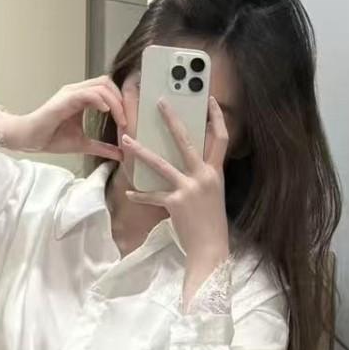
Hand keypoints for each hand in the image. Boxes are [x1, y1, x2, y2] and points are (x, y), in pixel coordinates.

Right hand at [1, 76, 124, 160]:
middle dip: (121, 100)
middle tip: (126, 120)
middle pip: (107, 82)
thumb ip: (102, 147)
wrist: (29, 139)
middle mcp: (77, 91)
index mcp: (81, 98)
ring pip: (101, 86)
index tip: (128, 121)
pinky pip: (87, 93)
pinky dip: (100, 100)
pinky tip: (105, 111)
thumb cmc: (51, 138)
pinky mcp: (64, 99)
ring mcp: (70, 93)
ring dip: (114, 102)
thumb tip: (121, 154)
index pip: (107, 89)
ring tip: (120, 120)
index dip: (121, 101)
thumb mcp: (83, 144)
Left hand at [121, 95, 229, 270]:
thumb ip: (202, 175)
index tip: (208, 100)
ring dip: (142, 151)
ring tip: (126, 140)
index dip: (216, 118)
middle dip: (172, 120)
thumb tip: (186, 162)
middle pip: (187, 141)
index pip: (221, 139)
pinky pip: (152, 195)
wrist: (211, 248)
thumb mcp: (213, 193)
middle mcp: (205, 176)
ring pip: (161, 164)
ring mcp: (190, 188)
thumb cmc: (211, 221)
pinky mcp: (175, 202)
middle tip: (160, 103)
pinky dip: (140, 195)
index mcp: (216, 172)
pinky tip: (128, 193)